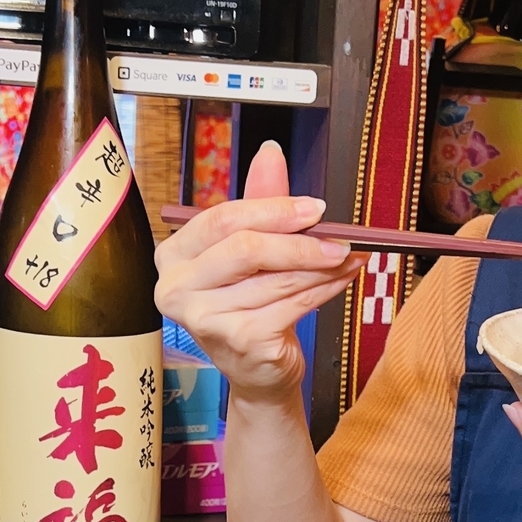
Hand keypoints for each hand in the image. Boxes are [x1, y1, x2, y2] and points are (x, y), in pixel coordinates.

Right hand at [154, 142, 363, 400]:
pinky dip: (324, 290)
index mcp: (173, 257)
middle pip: (244, 249)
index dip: (272, 210)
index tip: (315, 208)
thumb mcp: (251, 250)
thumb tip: (269, 152)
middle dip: (299, 240)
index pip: (221, 221)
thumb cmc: (251, 305)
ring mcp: (204, 320)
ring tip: (347, 256)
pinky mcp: (238, 342)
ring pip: (274, 279)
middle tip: (337, 236)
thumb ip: (259, 203)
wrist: (258, 370)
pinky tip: (341, 280)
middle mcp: (176, 289)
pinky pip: (291, 305)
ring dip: (320, 266)